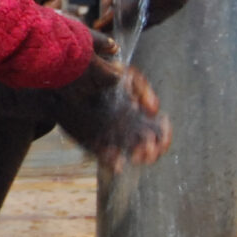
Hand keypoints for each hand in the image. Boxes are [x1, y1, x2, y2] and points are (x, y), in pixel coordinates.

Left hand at [53, 53, 170, 171]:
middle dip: (152, 151)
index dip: (165, 138)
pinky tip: (116, 159)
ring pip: (129, 155)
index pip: (159, 133)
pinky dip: (112, 161)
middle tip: (147, 149)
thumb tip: (154, 111)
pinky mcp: (94, 143)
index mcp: (139, 115)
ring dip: (136, 157)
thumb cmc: (103, 75)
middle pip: (147, 148)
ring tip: (136, 155)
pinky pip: (106, 157)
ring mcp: (112, 137)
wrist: (71, 78)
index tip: (163, 137)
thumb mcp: (128, 77)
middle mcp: (128, 129)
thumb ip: (143, 90)